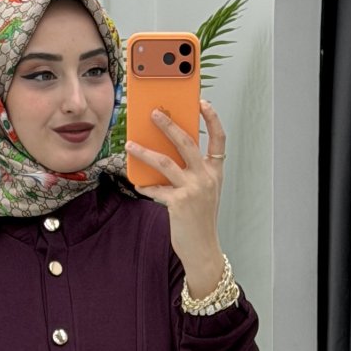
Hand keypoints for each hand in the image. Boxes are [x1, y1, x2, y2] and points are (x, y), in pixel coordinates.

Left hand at [126, 99, 225, 286]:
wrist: (203, 248)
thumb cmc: (200, 219)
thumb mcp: (202, 191)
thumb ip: (191, 172)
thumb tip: (166, 153)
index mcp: (215, 171)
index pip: (219, 138)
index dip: (212, 118)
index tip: (202, 102)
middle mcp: (206, 177)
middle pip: (187, 142)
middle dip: (168, 125)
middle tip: (154, 112)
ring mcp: (193, 189)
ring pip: (165, 162)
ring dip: (145, 152)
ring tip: (131, 145)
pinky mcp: (179, 203)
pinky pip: (157, 189)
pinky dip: (145, 186)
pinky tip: (137, 183)